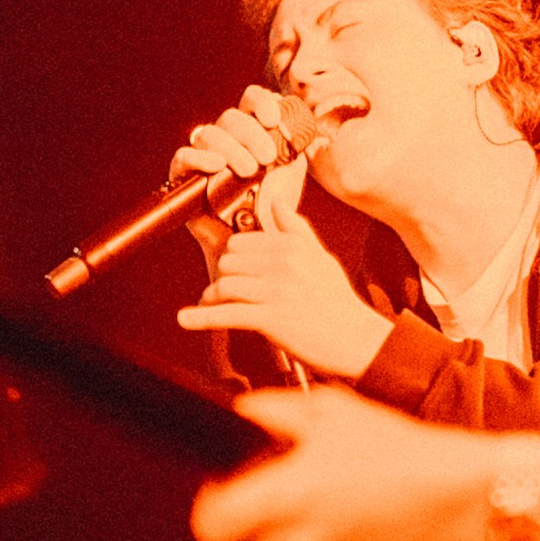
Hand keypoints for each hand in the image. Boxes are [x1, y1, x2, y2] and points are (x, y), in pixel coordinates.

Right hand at [172, 84, 312, 271]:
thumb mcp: (293, 168)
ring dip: (231, 148)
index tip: (274, 119)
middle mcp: (226, 138)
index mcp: (251, 129)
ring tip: (250, 171)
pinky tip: (217, 166)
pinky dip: (198, 158)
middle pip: (231, 117)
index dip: (261, 102)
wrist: (258, 238)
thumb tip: (301, 122)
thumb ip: (296, 142)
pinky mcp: (185, 177)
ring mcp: (204, 156)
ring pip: (208, 134)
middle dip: (251, 134)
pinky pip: (183, 157)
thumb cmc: (275, 202)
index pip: (251, 99)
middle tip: (268, 158)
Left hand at [177, 195, 392, 379]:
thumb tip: (277, 202)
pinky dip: (201, 318)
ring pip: (224, 285)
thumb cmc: (336, 300)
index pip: (242, 242)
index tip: (230, 270)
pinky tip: (185, 319)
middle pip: (228, 262)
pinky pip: (227, 314)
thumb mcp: (320, 257)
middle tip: (220, 290)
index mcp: (293, 246)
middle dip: (220, 277)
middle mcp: (284, 264)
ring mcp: (277, 291)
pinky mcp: (271, 319)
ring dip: (211, 298)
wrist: (355, 338)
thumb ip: (296, 229)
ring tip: (209, 304)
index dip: (231, 258)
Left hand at [191, 387, 496, 540]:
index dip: (209, 503)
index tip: (221, 488)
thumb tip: (241, 413)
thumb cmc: (402, 452)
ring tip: (320, 499)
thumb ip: (273, 410)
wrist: (457, 496)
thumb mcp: (330, 410)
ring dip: (283, 533)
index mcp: (286, 496)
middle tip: (281, 484)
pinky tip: (342, 519)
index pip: (210, 524)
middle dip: (254, 512)